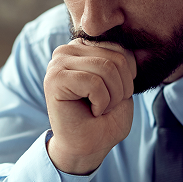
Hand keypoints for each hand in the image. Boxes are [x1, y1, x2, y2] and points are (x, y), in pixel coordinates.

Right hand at [43, 39, 136, 174]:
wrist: (89, 148)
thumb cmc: (105, 119)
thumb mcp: (121, 83)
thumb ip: (122, 59)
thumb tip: (123, 33)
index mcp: (82, 48)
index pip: (121, 50)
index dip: (128, 79)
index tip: (113, 97)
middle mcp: (66, 50)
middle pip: (115, 59)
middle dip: (121, 89)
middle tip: (106, 106)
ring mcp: (57, 64)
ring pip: (106, 69)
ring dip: (112, 98)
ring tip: (99, 109)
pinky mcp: (54, 79)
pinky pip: (94, 83)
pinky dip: (101, 103)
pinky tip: (91, 111)